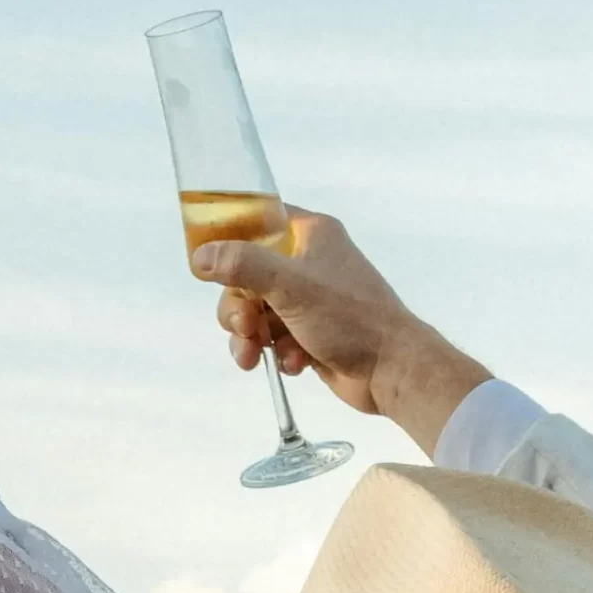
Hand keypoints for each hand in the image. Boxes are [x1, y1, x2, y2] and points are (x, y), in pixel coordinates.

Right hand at [195, 205, 412, 414]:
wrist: (393, 371)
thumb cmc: (348, 317)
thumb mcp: (290, 285)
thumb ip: (241, 265)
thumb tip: (199, 255)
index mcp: (311, 234)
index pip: (260, 221)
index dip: (232, 241)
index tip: (211, 266)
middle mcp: (309, 262)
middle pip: (247, 276)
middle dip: (238, 308)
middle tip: (244, 328)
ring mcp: (310, 300)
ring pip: (257, 311)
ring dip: (250, 336)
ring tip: (254, 357)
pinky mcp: (310, 333)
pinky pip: (275, 336)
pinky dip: (277, 352)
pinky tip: (294, 364)